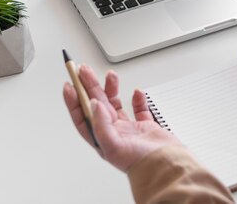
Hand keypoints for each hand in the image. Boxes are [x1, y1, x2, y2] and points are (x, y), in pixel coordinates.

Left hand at [63, 65, 180, 171]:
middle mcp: (114, 132)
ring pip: (116, 104)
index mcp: (102, 138)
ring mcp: (130, 128)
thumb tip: (94, 104)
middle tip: (84, 70)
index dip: (74, 100)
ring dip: (111, 89)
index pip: (83, 116)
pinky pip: (139, 109)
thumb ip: (102, 124)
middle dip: (90, 86)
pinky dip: (137, 99)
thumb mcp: (113, 146)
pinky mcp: (145, 126)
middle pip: (97, 104)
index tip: (70, 84)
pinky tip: (136, 92)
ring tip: (110, 75)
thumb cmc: (141, 163)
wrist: (166, 165)